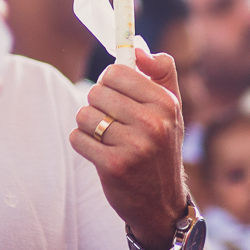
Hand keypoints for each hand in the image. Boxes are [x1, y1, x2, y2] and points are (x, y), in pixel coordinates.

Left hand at [69, 49, 188, 249]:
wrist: (161, 204)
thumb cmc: (161, 147)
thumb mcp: (171, 109)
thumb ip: (160, 71)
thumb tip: (136, 45)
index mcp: (165, 103)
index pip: (116, 71)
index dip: (109, 81)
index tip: (116, 94)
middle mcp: (153, 123)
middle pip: (96, 92)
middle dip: (98, 105)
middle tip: (113, 121)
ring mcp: (134, 146)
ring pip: (84, 114)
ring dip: (89, 126)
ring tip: (108, 139)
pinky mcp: (114, 166)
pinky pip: (77, 137)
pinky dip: (83, 143)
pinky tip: (101, 153)